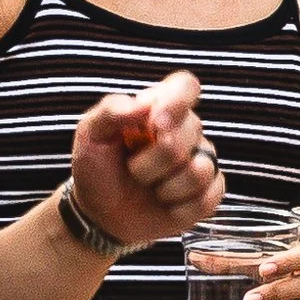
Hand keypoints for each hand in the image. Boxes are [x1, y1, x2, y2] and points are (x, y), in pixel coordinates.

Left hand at [67, 69, 223, 249]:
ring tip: (148, 188)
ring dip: (165, 188)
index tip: (155, 124)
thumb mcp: (91, 135)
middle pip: (191, 132)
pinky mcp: (208, 194)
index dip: (176, 102)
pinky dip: (179, 209)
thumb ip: (111, 111)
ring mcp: (200, 162)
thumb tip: (144, 104)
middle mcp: (186, 131)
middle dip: (152, 160)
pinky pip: (207, 200)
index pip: (185, 86)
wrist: (99, 213)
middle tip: (132, 169)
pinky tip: (164, 206)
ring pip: (200, 170)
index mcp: (159, 108)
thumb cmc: (97, 167)